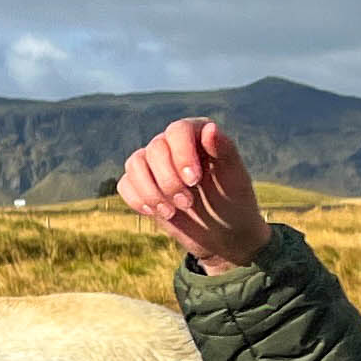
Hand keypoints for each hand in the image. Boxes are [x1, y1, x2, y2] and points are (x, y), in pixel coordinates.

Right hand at [118, 117, 267, 271]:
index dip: (181, 154)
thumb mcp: (235, 177)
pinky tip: (156, 212)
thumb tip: (209, 127)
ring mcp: (155, 164)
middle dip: (168, 181)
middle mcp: (173, 144)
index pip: (178, 130)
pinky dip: (138, 199)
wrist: (224, 233)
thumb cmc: (234, 201)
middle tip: (187, 204)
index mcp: (198, 134)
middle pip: (155, 150)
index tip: (194, 181)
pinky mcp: (142, 185)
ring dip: (150, 192)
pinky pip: (125, 184)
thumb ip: (224, 150)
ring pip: (135, 164)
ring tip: (171, 212)